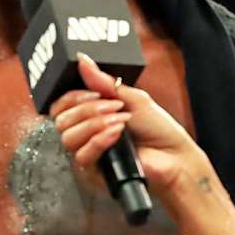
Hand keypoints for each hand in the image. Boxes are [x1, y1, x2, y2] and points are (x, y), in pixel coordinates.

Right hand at [50, 53, 201, 196]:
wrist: (174, 156)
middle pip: (61, 121)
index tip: (94, 92)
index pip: (60, 106)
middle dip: (87, 110)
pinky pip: (82, 156)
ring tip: (120, 122)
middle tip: (113, 107)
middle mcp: (85, 135)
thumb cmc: (158, 129)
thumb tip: (83, 61)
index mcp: (90, 116)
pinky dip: (99, 141)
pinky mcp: (94, 173)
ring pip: (68, 138)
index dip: (72, 97)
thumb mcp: (132, 98)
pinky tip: (117, 135)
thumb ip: (103, 82)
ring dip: (95, 125)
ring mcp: (88, 154)